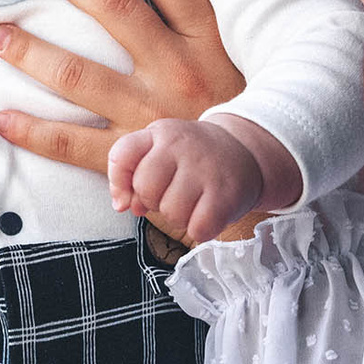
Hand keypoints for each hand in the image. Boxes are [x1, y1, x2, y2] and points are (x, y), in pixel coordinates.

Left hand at [0, 0, 246, 174]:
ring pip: (76, 73)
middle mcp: (176, 71)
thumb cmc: (235, 117)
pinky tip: (1, 116)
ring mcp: (148, 115)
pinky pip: (68, 141)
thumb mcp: (230, 63)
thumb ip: (193, 30)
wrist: (249, 182)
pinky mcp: (129, 156)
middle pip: (115, 10)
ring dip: (29, 51)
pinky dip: (30, 129)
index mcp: (205, 43)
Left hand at [107, 118, 265, 246]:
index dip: (118, 183)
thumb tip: (124, 205)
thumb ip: (134, 174)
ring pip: (171, 214)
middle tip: (173, 194)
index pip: (122, 155)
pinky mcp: (227, 194)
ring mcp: (205, 168)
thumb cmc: (193, 158)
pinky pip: (197, 229)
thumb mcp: (161, 151)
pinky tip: (208, 213)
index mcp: (160, 134)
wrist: (245, 153)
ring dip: (180, 217)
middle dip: (154, 201)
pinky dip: (201, 230)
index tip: (127, 199)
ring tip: (194, 202)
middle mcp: (182, 145)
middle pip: (146, 190)